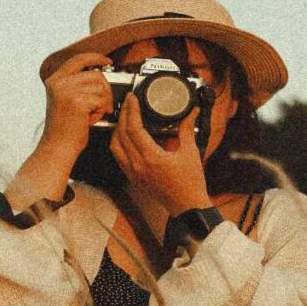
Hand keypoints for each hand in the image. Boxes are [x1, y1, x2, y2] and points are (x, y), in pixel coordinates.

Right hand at [39, 52, 113, 159]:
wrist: (58, 147)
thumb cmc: (65, 128)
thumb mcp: (65, 99)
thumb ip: (76, 84)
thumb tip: (99, 73)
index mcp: (54, 80)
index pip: (79, 58)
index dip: (96, 58)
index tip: (107, 61)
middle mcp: (58, 82)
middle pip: (95, 74)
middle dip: (105, 90)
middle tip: (101, 106)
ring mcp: (66, 91)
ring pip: (101, 87)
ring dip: (102, 102)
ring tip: (91, 114)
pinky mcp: (76, 101)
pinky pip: (101, 100)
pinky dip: (101, 111)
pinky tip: (91, 120)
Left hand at [109, 93, 211, 214]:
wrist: (187, 207)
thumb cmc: (190, 184)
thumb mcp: (190, 152)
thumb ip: (187, 129)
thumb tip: (191, 112)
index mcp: (152, 158)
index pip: (133, 129)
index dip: (131, 111)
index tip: (133, 99)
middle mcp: (138, 166)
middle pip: (121, 135)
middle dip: (123, 115)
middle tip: (129, 103)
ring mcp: (134, 173)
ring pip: (115, 147)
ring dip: (117, 130)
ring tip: (125, 118)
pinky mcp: (134, 178)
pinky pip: (119, 158)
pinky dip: (118, 144)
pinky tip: (125, 136)